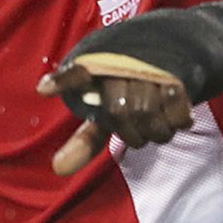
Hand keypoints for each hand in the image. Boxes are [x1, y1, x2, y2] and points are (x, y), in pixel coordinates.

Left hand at [36, 51, 193, 174]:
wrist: (176, 52)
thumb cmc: (132, 92)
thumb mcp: (106, 114)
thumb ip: (84, 142)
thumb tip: (58, 170)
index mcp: (97, 69)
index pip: (76, 74)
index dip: (62, 82)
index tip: (44, 89)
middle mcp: (121, 65)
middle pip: (119, 112)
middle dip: (129, 132)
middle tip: (136, 129)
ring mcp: (150, 69)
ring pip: (147, 115)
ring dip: (154, 131)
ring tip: (154, 123)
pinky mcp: (178, 78)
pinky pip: (176, 115)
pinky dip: (176, 123)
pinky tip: (173, 115)